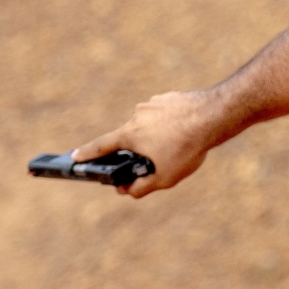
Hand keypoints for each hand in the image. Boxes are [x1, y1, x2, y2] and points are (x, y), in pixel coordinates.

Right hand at [73, 89, 230, 199]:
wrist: (214, 115)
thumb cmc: (187, 148)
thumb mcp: (164, 178)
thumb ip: (140, 188)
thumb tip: (125, 191)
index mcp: (130, 134)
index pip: (101, 147)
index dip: (87, 154)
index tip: (74, 157)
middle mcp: (137, 115)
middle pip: (132, 138)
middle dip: (142, 151)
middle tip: (161, 160)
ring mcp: (153, 103)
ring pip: (150, 126)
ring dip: (159, 137)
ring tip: (179, 146)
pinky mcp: (169, 97)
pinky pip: (165, 115)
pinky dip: (171, 125)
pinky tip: (185, 133)